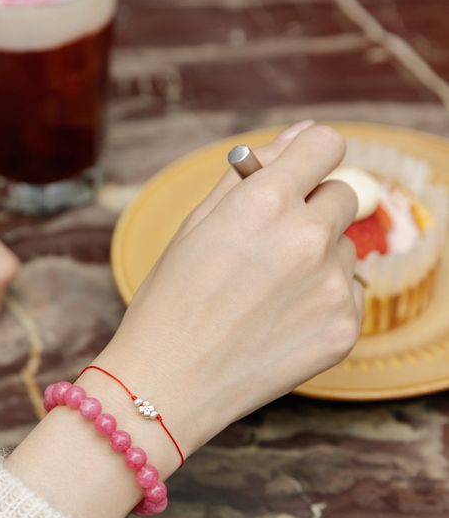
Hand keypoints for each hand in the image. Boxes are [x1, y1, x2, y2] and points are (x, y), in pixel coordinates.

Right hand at [100, 123, 362, 464]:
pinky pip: (349, 293)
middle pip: (343, 194)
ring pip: (344, 248)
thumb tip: (300, 133)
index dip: (310, 157)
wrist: (167, 384)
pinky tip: (279, 323)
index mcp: (263, 201)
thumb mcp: (197, 224)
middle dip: (313, 210)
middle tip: (269, 249)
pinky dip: (322, 301)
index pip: (326, 144)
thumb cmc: (171, 300)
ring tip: (265, 297)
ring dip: (317, 260)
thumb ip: (252, 172)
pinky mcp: (344, 327)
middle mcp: (306, 237)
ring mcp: (331, 285)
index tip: (299, 175)